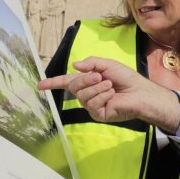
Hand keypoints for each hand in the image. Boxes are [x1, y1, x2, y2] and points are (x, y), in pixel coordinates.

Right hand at [37, 57, 179, 129]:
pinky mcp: (98, 115)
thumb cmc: (126, 78)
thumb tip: (74, 65)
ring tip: (110, 86)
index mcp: (87, 81)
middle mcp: (87, 94)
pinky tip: (112, 95)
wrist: (141, 92)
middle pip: (74, 86)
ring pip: (82, 96)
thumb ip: (91, 63)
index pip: (66, 82)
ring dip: (97, 87)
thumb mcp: (108, 65)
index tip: (39, 85)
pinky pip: (92, 104)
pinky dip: (102, 96)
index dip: (52, 83)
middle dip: (86, 79)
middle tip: (101, 76)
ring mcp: (91, 105)